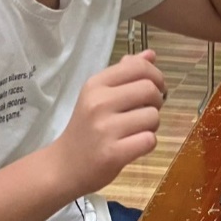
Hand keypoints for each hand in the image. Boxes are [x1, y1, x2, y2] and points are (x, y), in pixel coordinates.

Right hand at [49, 51, 165, 198]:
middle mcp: (99, 102)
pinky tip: (133, 146)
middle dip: (157, 101)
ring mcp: (105, 128)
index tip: (155, 89)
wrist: (64, 166)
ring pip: (153, 116)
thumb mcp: (99, 95)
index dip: (156, 76)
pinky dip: (147, 143)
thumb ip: (125, 73)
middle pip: (150, 89)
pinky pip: (149, 140)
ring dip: (152, 125)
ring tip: (135, 131)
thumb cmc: (86, 128)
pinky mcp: (112, 153)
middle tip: (145, 112)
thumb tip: (151, 55)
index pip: (138, 66)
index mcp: (95, 84)